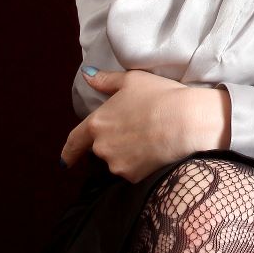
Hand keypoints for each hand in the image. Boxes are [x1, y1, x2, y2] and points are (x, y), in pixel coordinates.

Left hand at [60, 68, 191, 182]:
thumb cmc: (160, 96)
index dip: (68, 152)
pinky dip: (141, 164)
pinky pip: (133, 172)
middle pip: (101, 150)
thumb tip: (87, 75)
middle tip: (136, 131)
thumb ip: (105, 80)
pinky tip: (155, 152)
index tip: (65, 161)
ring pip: (118, 161)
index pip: (74, 142)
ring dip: (127, 154)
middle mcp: (102, 147)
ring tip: (149, 139)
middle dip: (113, 144)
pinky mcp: (133, 177)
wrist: (187, 122)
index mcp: (97, 123)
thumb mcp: (132, 80)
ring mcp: (117, 164)